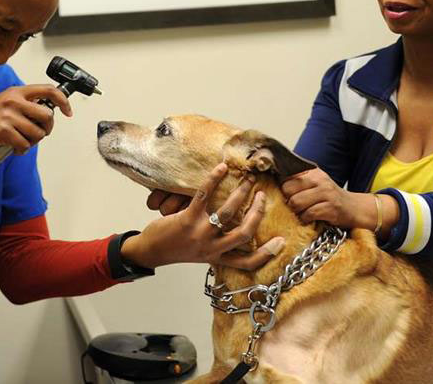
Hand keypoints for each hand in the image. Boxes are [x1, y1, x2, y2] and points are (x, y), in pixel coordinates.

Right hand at [0, 84, 71, 159]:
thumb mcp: (5, 101)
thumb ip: (24, 103)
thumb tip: (46, 112)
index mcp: (16, 92)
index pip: (48, 90)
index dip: (63, 101)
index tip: (67, 111)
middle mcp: (14, 101)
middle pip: (47, 116)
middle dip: (46, 128)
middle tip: (38, 132)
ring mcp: (9, 116)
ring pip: (38, 133)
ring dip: (33, 141)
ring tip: (23, 140)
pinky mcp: (4, 131)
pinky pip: (25, 145)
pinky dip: (22, 150)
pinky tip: (16, 148)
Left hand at [122, 163, 284, 269]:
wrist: (151, 251)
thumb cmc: (177, 248)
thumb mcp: (202, 253)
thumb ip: (219, 245)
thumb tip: (237, 227)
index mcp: (217, 258)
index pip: (247, 262)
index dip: (267, 254)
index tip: (282, 241)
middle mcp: (212, 249)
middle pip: (244, 233)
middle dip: (257, 212)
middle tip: (263, 195)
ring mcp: (200, 234)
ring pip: (229, 213)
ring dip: (240, 193)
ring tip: (248, 180)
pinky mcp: (187, 220)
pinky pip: (204, 196)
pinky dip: (214, 180)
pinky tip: (221, 169)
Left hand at [281, 168, 370, 227]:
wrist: (354, 208)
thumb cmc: (329, 197)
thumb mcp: (315, 184)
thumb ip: (299, 182)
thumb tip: (275, 183)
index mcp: (313, 172)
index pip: (286, 178)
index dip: (284, 190)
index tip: (288, 197)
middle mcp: (320, 180)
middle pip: (288, 190)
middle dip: (288, 201)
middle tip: (295, 207)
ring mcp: (326, 193)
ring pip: (296, 203)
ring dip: (297, 212)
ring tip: (303, 213)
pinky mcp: (331, 208)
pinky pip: (308, 214)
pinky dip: (306, 219)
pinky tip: (311, 219)